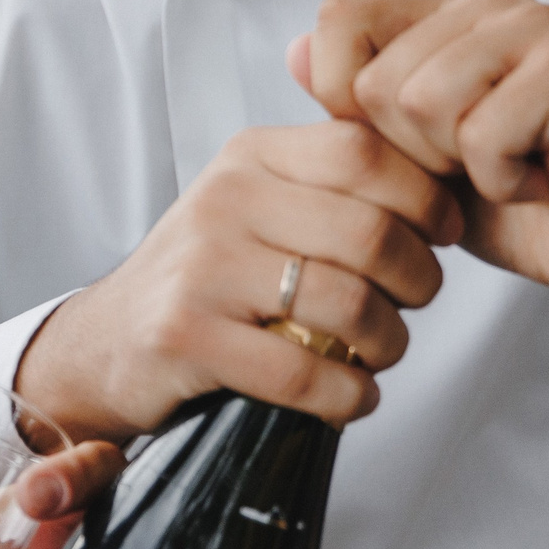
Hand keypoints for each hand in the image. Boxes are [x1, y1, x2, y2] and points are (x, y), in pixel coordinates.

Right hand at [15, 123, 448, 443]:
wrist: (107, 342)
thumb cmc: (208, 276)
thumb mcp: (258, 200)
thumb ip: (330, 179)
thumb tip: (440, 173)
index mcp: (251, 154)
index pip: (364, 151)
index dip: (424, 196)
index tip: (441, 234)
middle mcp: (224, 199)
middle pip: (369, 231)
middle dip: (419, 280)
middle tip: (413, 305)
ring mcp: (202, 267)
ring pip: (346, 303)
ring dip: (388, 344)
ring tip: (379, 355)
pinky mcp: (185, 335)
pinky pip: (301, 373)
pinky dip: (347, 396)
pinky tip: (349, 398)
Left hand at [293, 0, 548, 332]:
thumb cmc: (499, 198)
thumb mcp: (400, 154)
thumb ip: (349, 103)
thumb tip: (293, 50)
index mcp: (446, 7)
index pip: (340, 20)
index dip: (349, 104)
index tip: (417, 143)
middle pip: (377, 78)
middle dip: (413, 151)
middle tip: (476, 163)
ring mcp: (538, 25)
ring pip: (421, 100)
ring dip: (456, 166)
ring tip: (505, 167)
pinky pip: (480, 134)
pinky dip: (500, 182)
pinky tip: (537, 180)